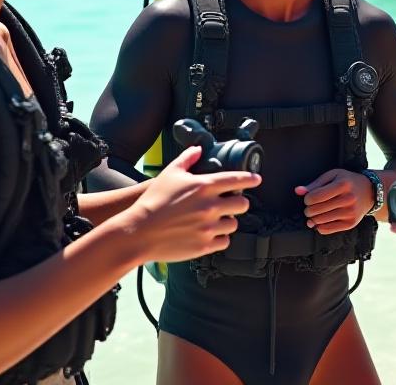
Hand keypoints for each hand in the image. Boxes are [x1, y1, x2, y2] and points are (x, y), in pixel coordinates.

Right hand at [120, 146, 260, 263]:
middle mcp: (210, 207)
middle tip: (232, 202)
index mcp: (204, 186)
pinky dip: (220, 238)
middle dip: (239, 202)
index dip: (250, 179)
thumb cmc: (153, 201)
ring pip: (234, 224)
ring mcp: (209, 227)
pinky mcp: (204, 245)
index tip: (256, 179)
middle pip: (242, 204)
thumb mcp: (170, 173)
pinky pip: (224, 241)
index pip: (236, 180)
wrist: (139, 231)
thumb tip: (198, 149)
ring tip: (217, 219)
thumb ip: (187, 159)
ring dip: (228, 220)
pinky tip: (211, 233)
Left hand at [295, 168, 373, 234]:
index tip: (308, 198)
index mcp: (342, 185)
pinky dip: (319, 227)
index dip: (307, 199)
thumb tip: (298, 191)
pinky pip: (328, 229)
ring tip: (314, 214)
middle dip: (308, 209)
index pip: (315, 196)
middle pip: (317, 210)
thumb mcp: (333, 176)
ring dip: (313, 218)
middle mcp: (348, 199)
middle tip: (310, 207)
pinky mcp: (350, 223)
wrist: (369, 192)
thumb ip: (315, 184)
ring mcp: (350, 213)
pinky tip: (319, 221)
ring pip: (321, 220)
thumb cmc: (348, 182)